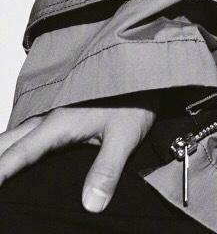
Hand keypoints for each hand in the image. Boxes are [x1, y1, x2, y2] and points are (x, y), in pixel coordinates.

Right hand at [0, 102, 156, 212]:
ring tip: (0, 172)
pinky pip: (27, 132)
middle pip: (7, 142)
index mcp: (58, 124)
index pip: (18, 154)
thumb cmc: (135, 100)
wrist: (144, 69)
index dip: (0, 173)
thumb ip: (106, 170)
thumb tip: (91, 206)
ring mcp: (51, 113)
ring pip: (15, 134)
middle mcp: (47, 117)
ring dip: (3, 151)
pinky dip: (14, 146)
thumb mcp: (124, 136)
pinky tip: (17, 158)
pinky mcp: (59, 113)